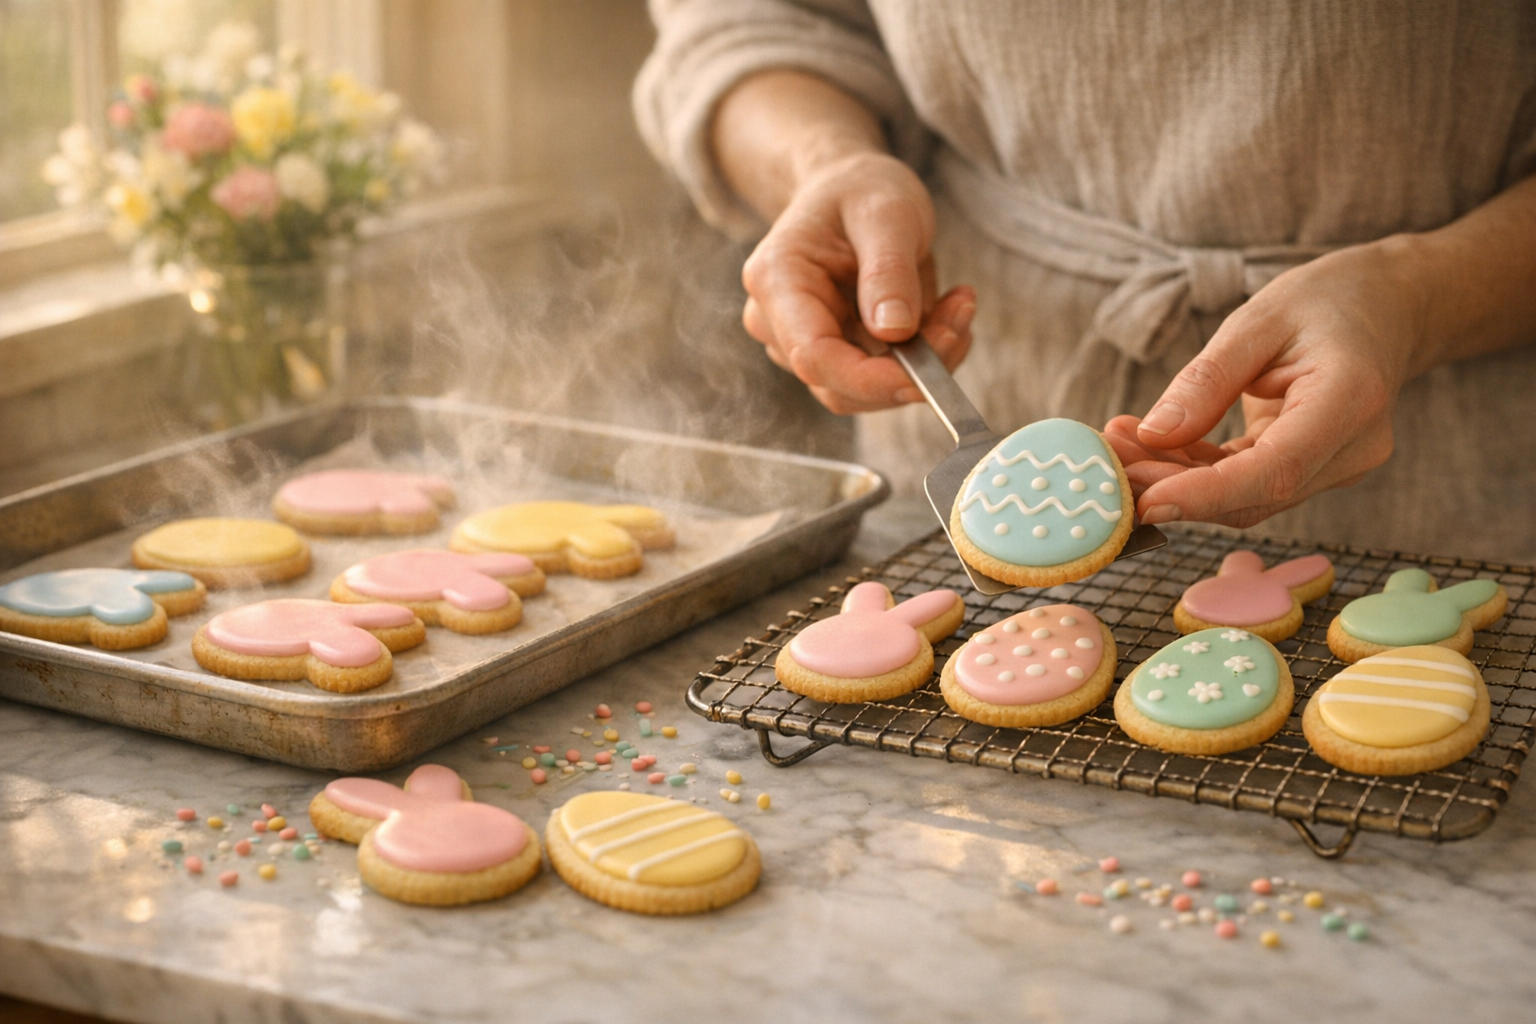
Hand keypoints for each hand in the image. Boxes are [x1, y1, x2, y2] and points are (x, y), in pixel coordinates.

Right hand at [741, 152, 975, 412]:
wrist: (849, 188)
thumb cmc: (861, 190)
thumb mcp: (887, 212)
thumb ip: (889, 269)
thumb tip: (894, 332)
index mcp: (777, 280)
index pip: (814, 357)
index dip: (871, 380)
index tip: (929, 374)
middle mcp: (776, 321)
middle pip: (841, 383)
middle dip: (910, 368)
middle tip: (962, 315)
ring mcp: (800, 343)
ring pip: (865, 390)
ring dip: (924, 362)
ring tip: (959, 308)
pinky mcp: (832, 354)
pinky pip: (880, 379)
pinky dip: (922, 357)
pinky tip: (945, 318)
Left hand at [1102, 239, 1430, 527]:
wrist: (1389, 306)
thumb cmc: (1329, 300)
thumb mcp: (1260, 318)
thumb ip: (1207, 379)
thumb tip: (1153, 435)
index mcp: (1351, 402)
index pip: (1276, 471)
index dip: (1206, 495)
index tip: (1144, 500)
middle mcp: (1353, 449)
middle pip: (1254, 493)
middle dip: (1173, 487)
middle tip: (1107, 460)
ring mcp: (1336, 466)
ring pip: (1246, 496)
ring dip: (1176, 481)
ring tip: (1119, 445)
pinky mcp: (1311, 469)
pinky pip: (1247, 482)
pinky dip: (1195, 473)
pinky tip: (1149, 448)